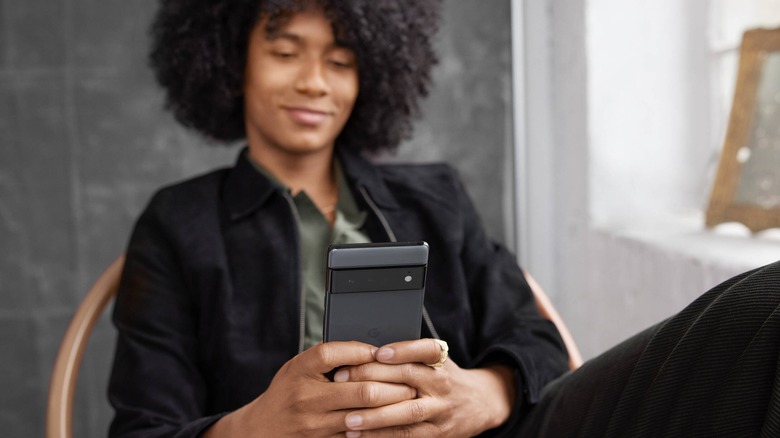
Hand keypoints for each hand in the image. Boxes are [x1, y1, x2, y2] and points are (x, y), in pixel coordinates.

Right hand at [203, 341, 417, 436]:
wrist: (260, 430)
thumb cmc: (286, 392)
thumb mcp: (298, 367)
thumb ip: (327, 356)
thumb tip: (368, 349)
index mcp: (301, 371)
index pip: (333, 354)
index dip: (362, 351)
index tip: (382, 352)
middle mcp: (307, 398)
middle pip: (362, 390)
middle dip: (392, 386)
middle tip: (411, 382)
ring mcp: (316, 425)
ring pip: (365, 417)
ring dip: (391, 409)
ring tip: (408, 400)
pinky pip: (357, 436)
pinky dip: (376, 428)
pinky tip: (391, 422)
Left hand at [334, 339, 516, 436]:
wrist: (480, 404)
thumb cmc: (444, 377)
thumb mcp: (435, 359)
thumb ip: (408, 354)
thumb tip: (365, 347)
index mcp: (440, 361)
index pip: (425, 350)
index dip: (403, 350)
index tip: (379, 351)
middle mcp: (441, 385)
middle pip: (408, 379)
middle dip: (372, 379)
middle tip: (341, 379)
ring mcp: (439, 411)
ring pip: (406, 413)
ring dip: (375, 417)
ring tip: (348, 418)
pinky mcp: (436, 434)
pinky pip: (406, 436)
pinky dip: (381, 436)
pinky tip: (358, 435)